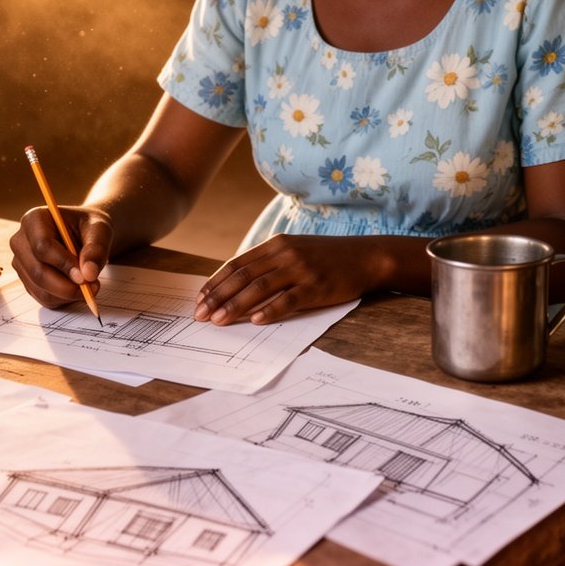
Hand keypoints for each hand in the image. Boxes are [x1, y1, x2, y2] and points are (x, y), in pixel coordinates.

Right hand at [9, 206, 112, 309]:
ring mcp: (21, 263)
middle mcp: (21, 241)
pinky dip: (64, 299)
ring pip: (41, 288)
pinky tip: (78, 288)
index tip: (84, 276)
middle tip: (92, 287)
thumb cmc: (89, 227)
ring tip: (91, 286)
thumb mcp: (99, 230)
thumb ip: (96, 249)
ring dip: (68, 294)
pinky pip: (44, 297)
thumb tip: (88, 274)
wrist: (85, 233)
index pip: (42, 246)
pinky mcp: (27, 280)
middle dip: (66, 286)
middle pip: (38, 271)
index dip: (63, 264)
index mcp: (34, 219)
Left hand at [193, 234, 383, 325]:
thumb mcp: (293, 251)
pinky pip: (288, 299)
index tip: (199, 299)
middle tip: (201, 315)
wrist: (364, 256)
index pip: (236, 264)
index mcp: (275, 244)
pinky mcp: (316, 286)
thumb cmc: (325, 257)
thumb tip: (236, 284)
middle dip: (218, 297)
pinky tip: (255, 321)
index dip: (215, 282)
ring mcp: (300, 269)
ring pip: (259, 288)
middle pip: (243, 276)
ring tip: (219, 321)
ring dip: (236, 306)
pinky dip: (270, 310)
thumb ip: (267, 263)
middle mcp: (284, 254)